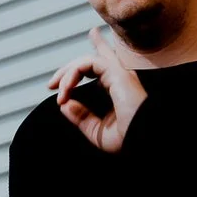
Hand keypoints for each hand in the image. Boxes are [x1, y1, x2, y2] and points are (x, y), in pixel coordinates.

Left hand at [47, 27, 144, 152]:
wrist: (144, 141)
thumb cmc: (129, 139)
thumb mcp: (98, 132)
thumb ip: (82, 118)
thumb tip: (65, 104)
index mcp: (118, 88)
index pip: (103, 65)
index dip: (89, 56)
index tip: (63, 74)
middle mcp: (120, 77)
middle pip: (93, 57)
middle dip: (68, 68)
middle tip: (51, 83)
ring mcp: (120, 73)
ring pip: (86, 60)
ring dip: (67, 74)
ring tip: (56, 90)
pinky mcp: (118, 73)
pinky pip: (88, 63)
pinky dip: (72, 75)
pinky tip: (65, 91)